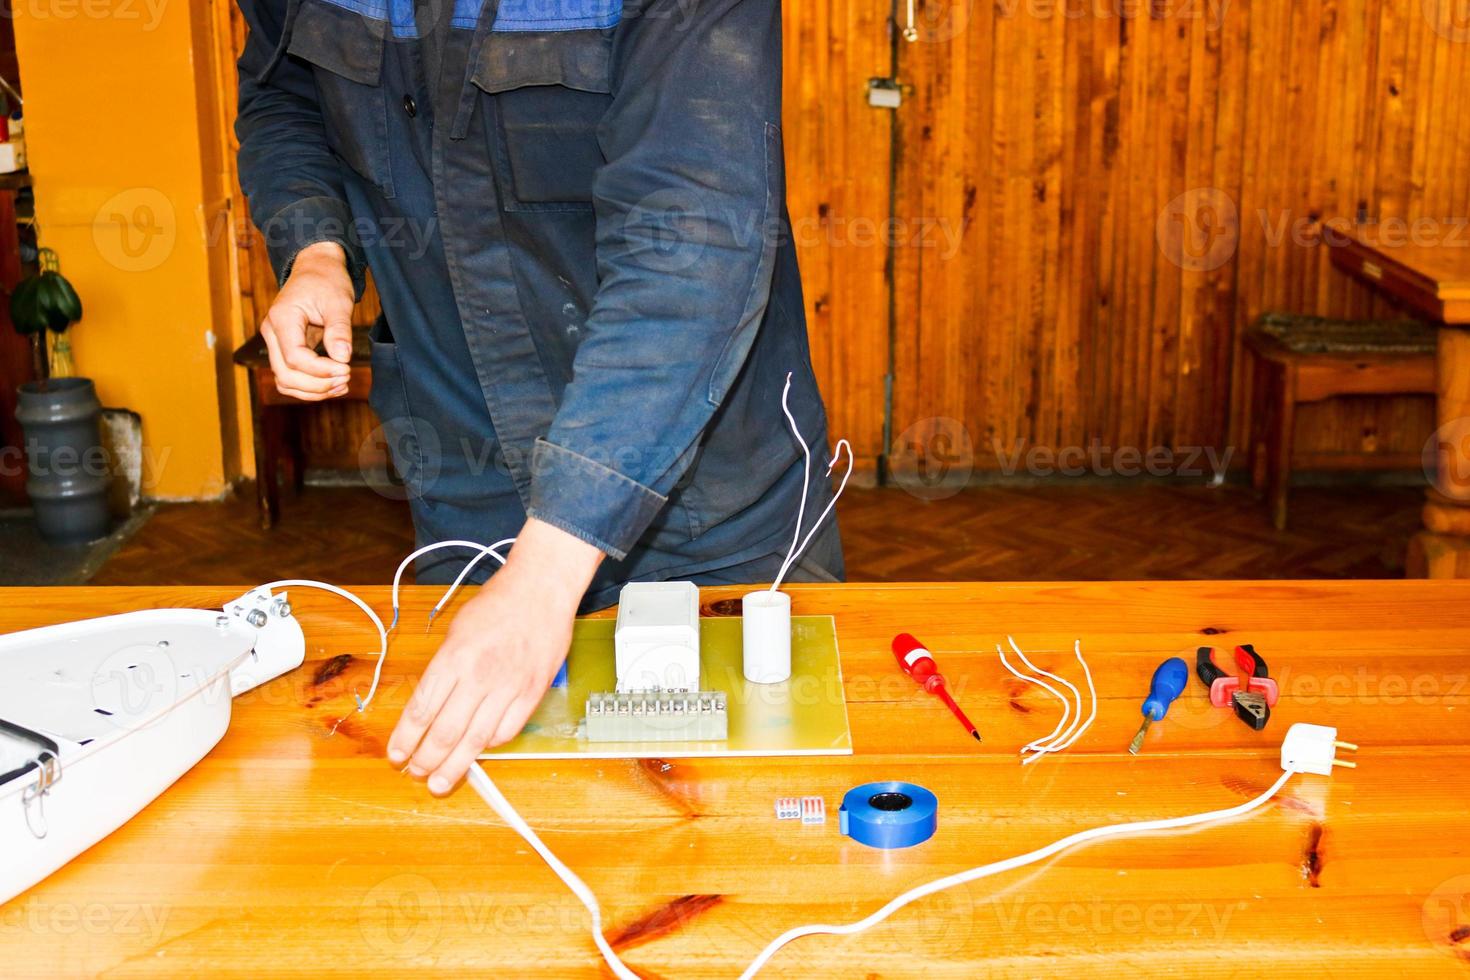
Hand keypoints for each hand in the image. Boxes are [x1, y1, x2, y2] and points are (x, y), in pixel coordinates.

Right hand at [259, 241, 354, 400]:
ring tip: (342, 386)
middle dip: (317, 384)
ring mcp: (275, 343)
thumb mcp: (338, 301)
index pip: (295, 357)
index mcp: (282, 318)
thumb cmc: (327, 281)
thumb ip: (339, 330)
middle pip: (285, 375)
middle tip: (346, 380)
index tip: (347, 369)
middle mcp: (272, 332)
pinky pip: (290, 377)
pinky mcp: (284, 350)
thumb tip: (342, 358)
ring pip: (285, 381)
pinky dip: (309, 387)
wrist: (316, 270)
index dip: (320, 370)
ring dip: (313, 391)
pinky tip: (333, 384)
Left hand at [387, 518, 603, 793]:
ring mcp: (509, 687)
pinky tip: (478, 751)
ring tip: (439, 782)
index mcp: (454, 658)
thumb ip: (444, 669)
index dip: (406, 738)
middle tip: (415, 773)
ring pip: (476, 740)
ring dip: (455, 766)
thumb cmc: (497, 605)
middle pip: (445, 732)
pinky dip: (490, 746)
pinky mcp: (532, 693)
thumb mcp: (456, 630)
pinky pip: (507, 730)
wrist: (541, 590)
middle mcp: (479, 676)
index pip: (422, 710)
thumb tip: (429, 706)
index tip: (397, 754)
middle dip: (425, 759)